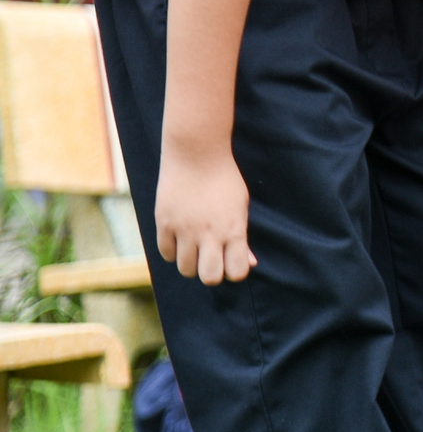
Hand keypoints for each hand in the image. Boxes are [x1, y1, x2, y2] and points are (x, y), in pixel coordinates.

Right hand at [155, 145, 256, 284]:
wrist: (196, 154)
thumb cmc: (224, 181)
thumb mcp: (240, 207)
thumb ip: (243, 238)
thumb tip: (250, 263)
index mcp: (234, 229)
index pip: (237, 271)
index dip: (235, 271)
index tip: (232, 261)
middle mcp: (209, 233)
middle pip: (209, 277)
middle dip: (212, 273)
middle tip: (211, 259)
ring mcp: (185, 229)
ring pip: (185, 269)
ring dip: (191, 263)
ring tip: (195, 248)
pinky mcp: (164, 222)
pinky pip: (166, 253)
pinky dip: (174, 252)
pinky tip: (180, 240)